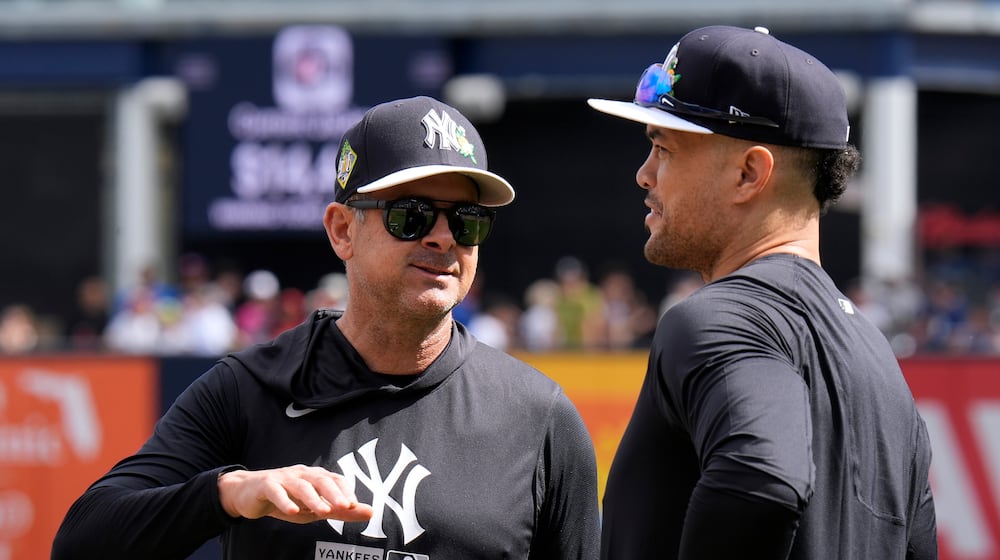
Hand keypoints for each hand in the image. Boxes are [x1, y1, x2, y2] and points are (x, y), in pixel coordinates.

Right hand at [218, 465, 374, 523]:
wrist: (248, 495)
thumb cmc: (287, 500)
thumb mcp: (315, 508)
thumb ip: (342, 511)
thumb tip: (371, 512)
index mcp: (315, 477)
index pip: (335, 479)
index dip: (345, 490)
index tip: (354, 505)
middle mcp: (302, 474)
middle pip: (320, 480)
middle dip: (334, 493)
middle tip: (345, 506)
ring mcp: (283, 478)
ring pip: (300, 485)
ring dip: (313, 498)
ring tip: (323, 511)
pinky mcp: (266, 485)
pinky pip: (276, 491)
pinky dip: (285, 500)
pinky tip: (292, 511)